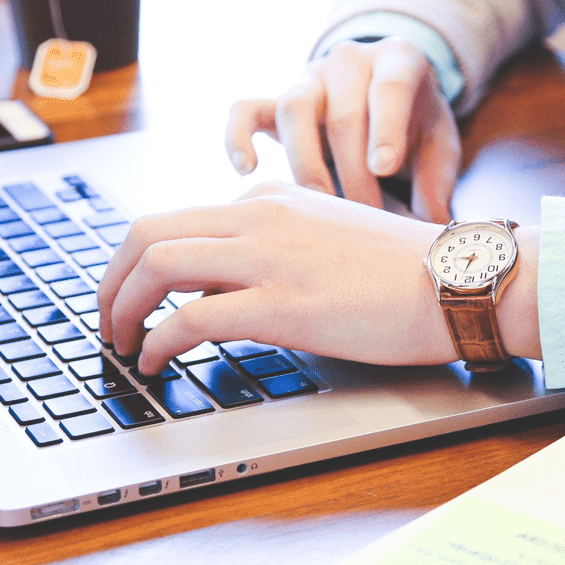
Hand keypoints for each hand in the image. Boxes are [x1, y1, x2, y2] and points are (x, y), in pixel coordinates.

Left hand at [96, 182, 457, 374]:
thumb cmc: (406, 273)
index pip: (178, 220)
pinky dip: (157, 342)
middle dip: (111, 280)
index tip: (131, 297)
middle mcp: (260, 217)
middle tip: (106, 320)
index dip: (138, 264)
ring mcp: (269, 257)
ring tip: (121, 344)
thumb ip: (273, 252)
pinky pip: (191, 317)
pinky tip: (156, 364)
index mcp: (270, 200)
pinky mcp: (282, 303)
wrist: (458, 280)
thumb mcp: (327, 240)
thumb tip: (219, 292)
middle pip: (148, 232)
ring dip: (122, 308)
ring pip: (157, 265)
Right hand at [225, 36, 461, 221]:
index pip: (390, 87)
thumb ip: (437, 180)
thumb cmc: (416, 123)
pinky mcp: (276, 100)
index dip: (386, 128)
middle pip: (344, 114)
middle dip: (354, 173)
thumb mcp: (439, 142)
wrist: (386, 93)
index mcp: (398, 60)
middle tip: (366, 219)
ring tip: (319, 206)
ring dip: (306, 163)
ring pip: (294, 109)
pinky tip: (246, 169)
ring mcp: (309, 78)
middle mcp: (349, 61)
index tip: (383, 167)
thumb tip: (431, 225)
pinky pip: (245, 110)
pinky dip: (238, 136)